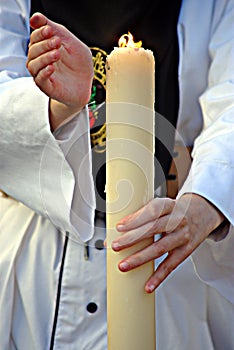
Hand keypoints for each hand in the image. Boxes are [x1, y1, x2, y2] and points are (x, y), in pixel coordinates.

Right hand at [27, 12, 93, 129]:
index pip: (34, 38)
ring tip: (57, 54)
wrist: (88, 83)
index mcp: (44, 49)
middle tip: (57, 42)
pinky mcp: (48, 87)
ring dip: (44, 58)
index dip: (40, 33)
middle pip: (32, 51)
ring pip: (33, 65)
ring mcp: (43, 75)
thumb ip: (55, 29)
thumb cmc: (79, 63)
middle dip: (44, 44)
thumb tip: (35, 17)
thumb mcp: (70, 42)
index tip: (50, 30)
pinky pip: (40, 80)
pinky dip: (44, 73)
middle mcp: (40, 61)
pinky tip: (52, 67)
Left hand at [112, 193, 223, 292]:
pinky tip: (148, 285)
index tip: (119, 227)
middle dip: (132, 238)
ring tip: (123, 265)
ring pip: (160, 248)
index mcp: (168, 205)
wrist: (201, 213)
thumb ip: (140, 216)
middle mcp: (177, 220)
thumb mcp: (161, 206)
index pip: (152, 211)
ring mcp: (182, 236)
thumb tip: (114, 231)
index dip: (135, 219)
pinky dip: (159, 276)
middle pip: (153, 229)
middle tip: (115, 246)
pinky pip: (171, 265)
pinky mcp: (186, 251)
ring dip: (140, 258)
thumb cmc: (173, 210)